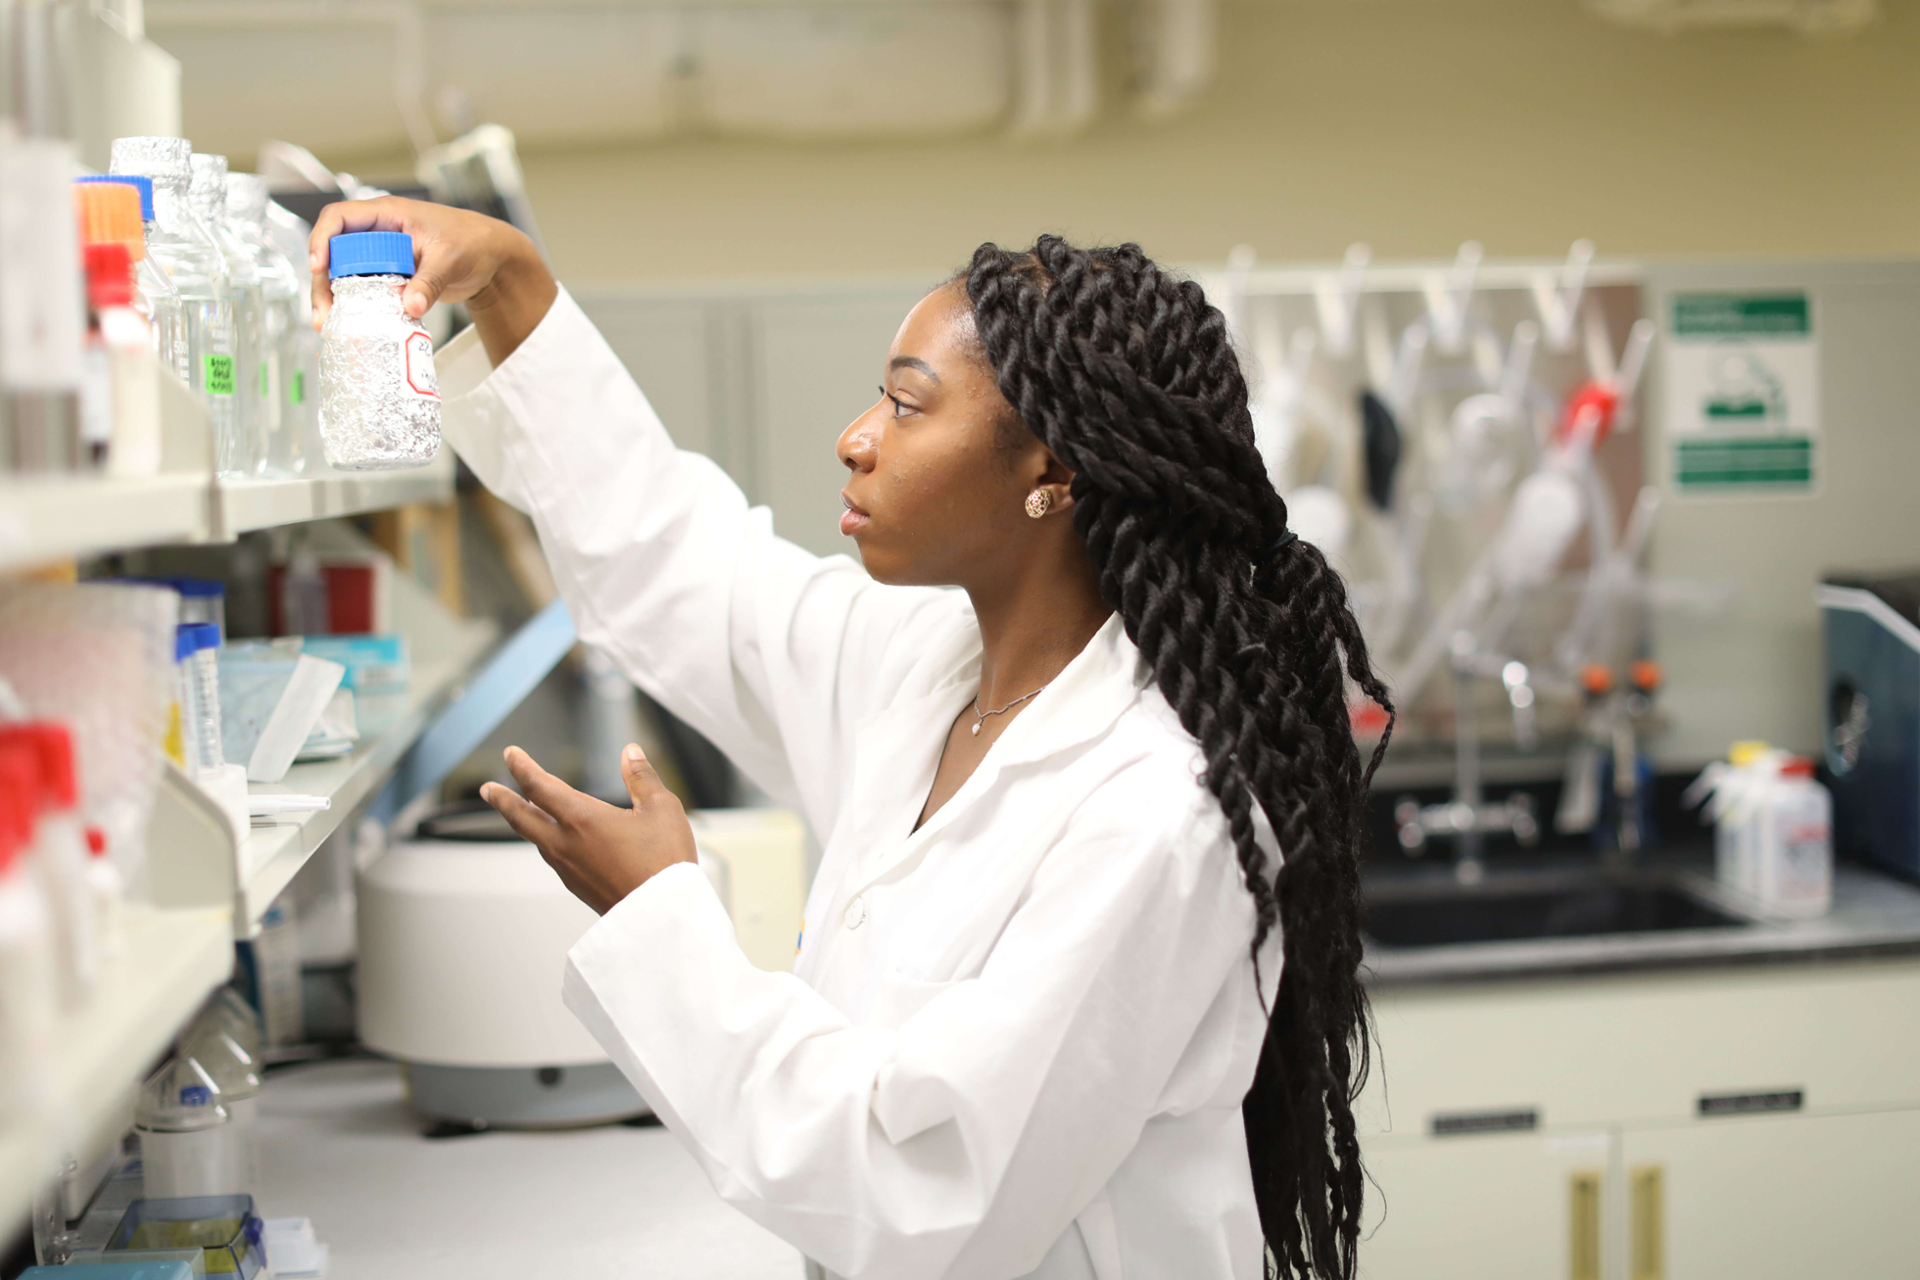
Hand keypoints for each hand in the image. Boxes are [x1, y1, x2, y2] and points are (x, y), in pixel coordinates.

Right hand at [307, 196, 556, 364]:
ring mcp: (380, 256)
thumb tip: (410, 306)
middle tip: (323, 312)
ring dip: (333, 298)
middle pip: (334, 252)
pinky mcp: (388, 277)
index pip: (340, 218)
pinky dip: (354, 307)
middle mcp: (377, 232)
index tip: (319, 267)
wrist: (490, 258)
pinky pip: (362, 290)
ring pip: (343, 274)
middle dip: (322, 281)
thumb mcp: (450, 259)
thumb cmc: (472, 242)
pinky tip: (348, 326)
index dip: (323, 239)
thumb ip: (430, 282)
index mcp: (387, 215)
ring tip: (329, 325)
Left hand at [480, 744, 698, 914]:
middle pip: (521, 817)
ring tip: (522, 813)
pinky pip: (552, 857)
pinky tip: (555, 843)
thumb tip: (630, 754)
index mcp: (582, 818)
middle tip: (488, 789)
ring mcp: (568, 868)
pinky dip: (544, 841)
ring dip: (523, 821)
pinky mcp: (577, 886)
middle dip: (501, 799)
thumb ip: (642, 777)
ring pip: (535, 839)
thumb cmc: (664, 862)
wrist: (662, 915)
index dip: (522, 766)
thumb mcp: (662, 808)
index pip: (539, 785)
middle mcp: (566, 843)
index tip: (511, 754)